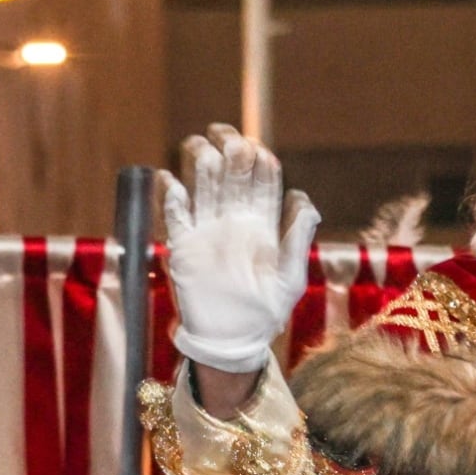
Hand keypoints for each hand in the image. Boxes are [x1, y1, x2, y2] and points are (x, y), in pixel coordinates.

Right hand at [159, 125, 318, 381]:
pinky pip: (175, 214)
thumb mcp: (292, 276)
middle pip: (232, 171)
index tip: (257, 146)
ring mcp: (207, 229)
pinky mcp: (183, 245)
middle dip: (229, 147)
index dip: (260, 158)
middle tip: (225, 135)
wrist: (233, 339)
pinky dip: (172, 196)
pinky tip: (173, 182)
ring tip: (201, 147)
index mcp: (263, 223)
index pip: (262, 179)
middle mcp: (234, 219)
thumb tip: (303, 198)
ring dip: (201, 161)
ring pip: (203, 183)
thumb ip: (298, 238)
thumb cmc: (267, 310)